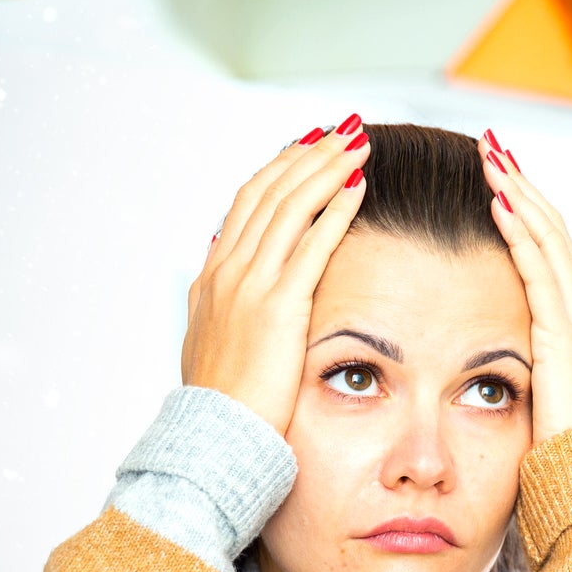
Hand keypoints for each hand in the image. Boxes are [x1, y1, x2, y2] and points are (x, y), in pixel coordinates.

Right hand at [182, 120, 370, 431]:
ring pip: (290, 208)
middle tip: (343, 130)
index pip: (248, 205)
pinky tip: (358, 187)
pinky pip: (311, 245)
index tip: (308, 146)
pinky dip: (334, 210)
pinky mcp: (277, 308)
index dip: (280, 171)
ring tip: (357, 145)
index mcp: (213, 280)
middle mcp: (227, 273)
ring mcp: (249, 287)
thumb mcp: (214, 346)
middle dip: (309, 156)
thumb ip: (223, 306)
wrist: (214, 441)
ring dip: (325, 169)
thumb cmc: (224, 407)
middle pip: (270, 194)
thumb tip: (228, 276)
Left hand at [479, 132, 571, 442]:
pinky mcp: (565, 331)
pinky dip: (521, 229)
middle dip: (521, 183)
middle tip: (490, 144)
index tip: (494, 174)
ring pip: (549, 236)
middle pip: (552, 228)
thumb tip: (481, 351)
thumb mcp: (531, 390)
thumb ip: (515, 360)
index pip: (548, 248)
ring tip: (490, 155)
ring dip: (519, 192)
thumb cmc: (552, 446)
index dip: (524, 207)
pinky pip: (541, 267)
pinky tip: (499, 200)